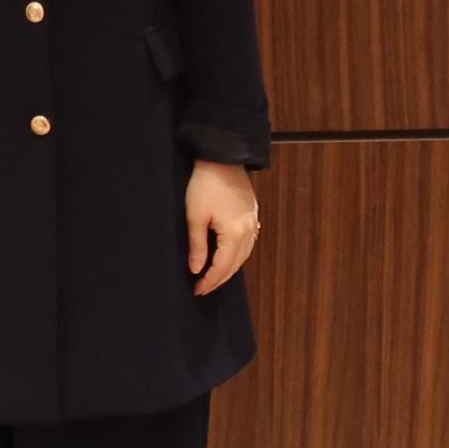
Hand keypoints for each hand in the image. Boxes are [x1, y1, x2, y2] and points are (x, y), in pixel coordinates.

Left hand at [185, 161, 260, 293]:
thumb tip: (196, 269)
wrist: (222, 158)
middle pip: (235, 265)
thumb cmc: (205, 184)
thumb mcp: (195, 216)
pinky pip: (248, 243)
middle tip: (203, 288)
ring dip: (229, 269)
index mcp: (234, 233)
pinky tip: (229, 257)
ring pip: (244, 256)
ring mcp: (253, 223)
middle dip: (219, 279)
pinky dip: (238, 255)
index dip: (209, 281)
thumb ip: (197, 245)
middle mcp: (248, 231)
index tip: (197, 289)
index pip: (222, 267)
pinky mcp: (252, 215)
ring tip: (214, 277)